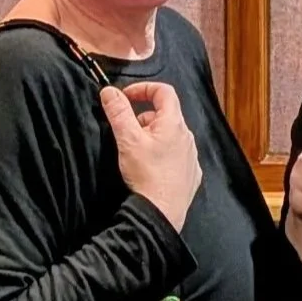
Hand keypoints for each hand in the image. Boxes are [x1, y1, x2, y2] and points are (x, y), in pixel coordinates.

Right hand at [101, 82, 201, 229]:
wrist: (161, 212)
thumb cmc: (146, 175)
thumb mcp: (127, 140)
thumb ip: (118, 112)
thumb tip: (109, 91)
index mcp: (174, 123)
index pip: (164, 91)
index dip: (144, 88)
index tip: (126, 97)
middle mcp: (187, 137)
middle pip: (166, 114)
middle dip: (144, 116)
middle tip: (128, 130)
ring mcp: (191, 156)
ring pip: (171, 135)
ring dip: (154, 135)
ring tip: (138, 151)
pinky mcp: (191, 173)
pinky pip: (178, 155)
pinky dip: (164, 153)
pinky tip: (152, 166)